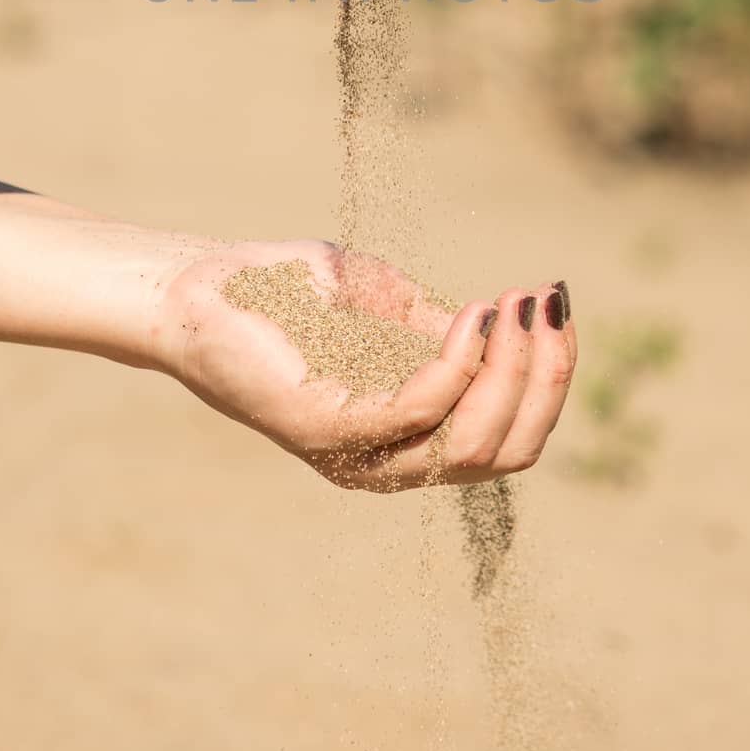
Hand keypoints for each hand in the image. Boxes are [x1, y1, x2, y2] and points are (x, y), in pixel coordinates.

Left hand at [151, 239, 576, 491]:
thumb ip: (443, 332)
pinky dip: (461, 361)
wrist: (196, 289)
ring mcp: (359, 454)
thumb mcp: (388, 308)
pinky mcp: (329, 430)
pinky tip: (474, 313)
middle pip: (509, 451)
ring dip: (513, 370)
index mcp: (408, 437)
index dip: (549, 375)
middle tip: (547, 304)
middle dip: (546, 376)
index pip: (510, 438)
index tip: (553, 303)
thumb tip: (516, 328)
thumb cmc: (286, 291)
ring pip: (476, 443)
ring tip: (517, 304)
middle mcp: (390, 461)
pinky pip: (422, 410)